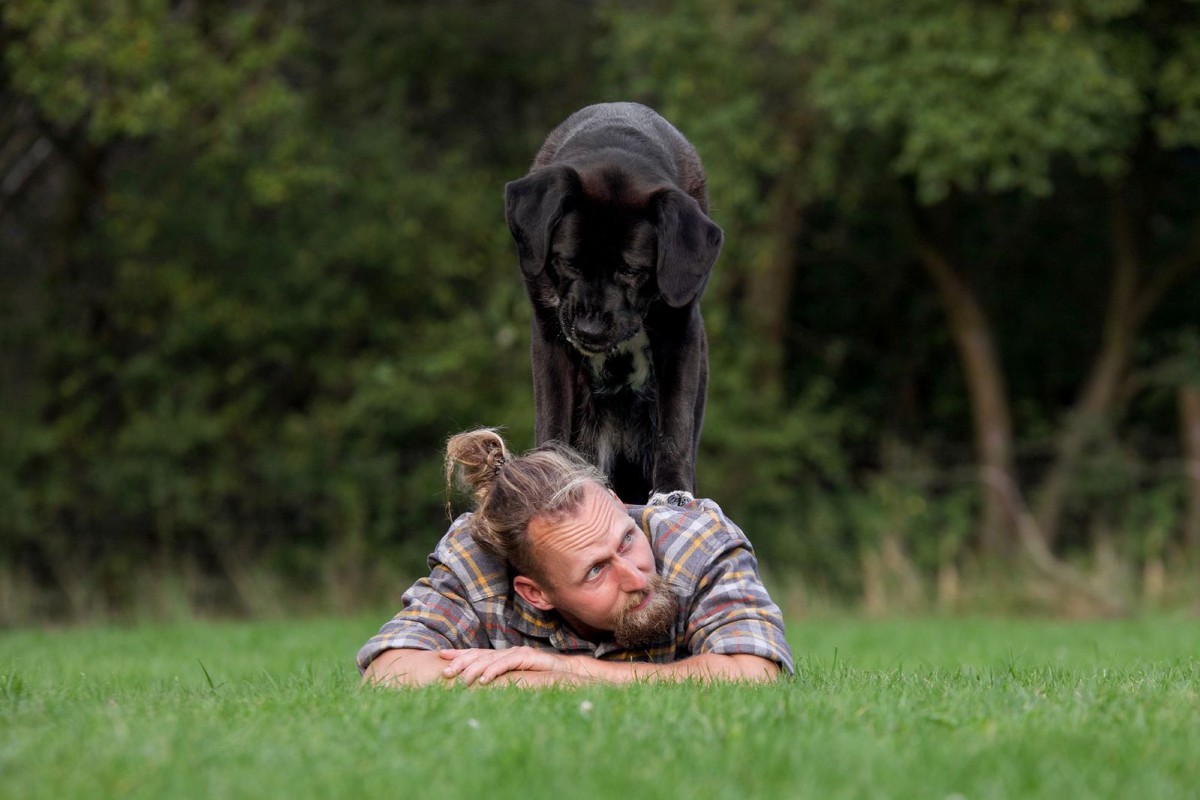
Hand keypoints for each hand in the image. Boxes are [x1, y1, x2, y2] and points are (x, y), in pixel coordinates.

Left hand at [437, 646, 577, 686]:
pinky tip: (484, 680)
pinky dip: (493, 671)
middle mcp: (506, 651)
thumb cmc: (540, 675)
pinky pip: (506, 664)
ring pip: (489, 659)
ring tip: (461, 680)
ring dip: (473, 669)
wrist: (565, 670)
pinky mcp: (526, 657)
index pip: (476, 653)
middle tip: (445, 672)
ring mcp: (515, 652)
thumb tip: (481, 686)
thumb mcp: (515, 676)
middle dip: (460, 662)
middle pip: (478, 654)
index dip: (459, 653)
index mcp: (501, 655)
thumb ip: (500, 677)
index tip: (441, 656)